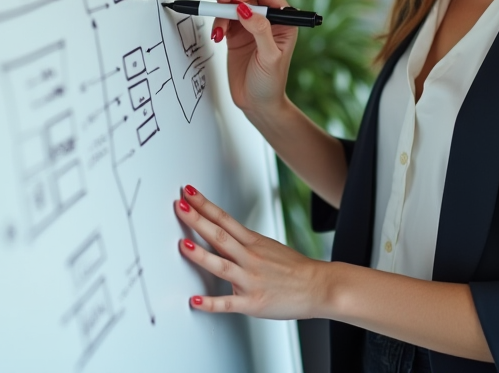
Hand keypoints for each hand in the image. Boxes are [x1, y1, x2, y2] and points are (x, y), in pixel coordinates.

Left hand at [175, 184, 326, 319]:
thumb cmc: (295, 269)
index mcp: (254, 242)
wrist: (319, 287)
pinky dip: (211, 303)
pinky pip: (228, 304)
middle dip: (197, 220)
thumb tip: (223, 234)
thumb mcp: (269, 246)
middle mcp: (251, 258)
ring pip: (222, 266)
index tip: (188, 193)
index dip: (205, 205)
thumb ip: (244, 242)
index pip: (225, 219)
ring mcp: (251, 281)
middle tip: (179, 206)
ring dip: (201, 255)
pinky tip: (195, 300)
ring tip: (183, 245)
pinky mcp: (252, 303)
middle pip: (220, 236)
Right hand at [211, 0, 297, 120]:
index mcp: (284, 21)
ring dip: (222, 14)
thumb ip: (259, 30)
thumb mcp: (269, 57)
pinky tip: (217, 36)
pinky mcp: (236, 35)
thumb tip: (245, 9)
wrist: (257, 103)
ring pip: (233, 7)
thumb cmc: (271, 83)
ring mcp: (251, 27)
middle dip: (232, 0)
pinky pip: (224, 20)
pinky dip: (218, 24)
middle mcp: (268, 20)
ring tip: (219, 31)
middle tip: (221, 6)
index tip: (236, 1)